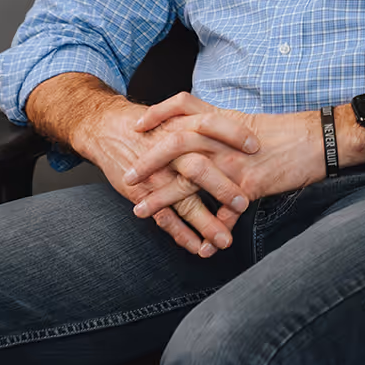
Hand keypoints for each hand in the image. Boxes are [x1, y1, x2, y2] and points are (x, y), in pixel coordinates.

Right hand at [76, 98, 259, 257]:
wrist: (108, 129)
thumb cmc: (153, 125)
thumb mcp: (179, 117)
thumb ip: (207, 128)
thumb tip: (246, 138)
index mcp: (183, 126)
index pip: (211, 125)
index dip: (234, 134)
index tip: (256, 148)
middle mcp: (170, 153)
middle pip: (198, 167)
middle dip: (222, 187)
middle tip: (243, 203)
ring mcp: (156, 175)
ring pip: (183, 200)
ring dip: (205, 222)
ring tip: (224, 241)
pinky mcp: (142, 194)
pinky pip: (164, 218)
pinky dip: (181, 235)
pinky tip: (197, 247)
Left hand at [124, 93, 344, 216]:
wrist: (319, 140)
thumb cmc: (287, 133)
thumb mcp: (249, 123)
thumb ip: (223, 130)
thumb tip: (203, 138)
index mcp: (223, 120)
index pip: (182, 106)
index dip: (157, 113)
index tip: (137, 126)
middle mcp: (223, 140)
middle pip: (175, 143)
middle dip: (148, 161)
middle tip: (128, 175)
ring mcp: (234, 163)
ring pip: (189, 180)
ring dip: (162, 198)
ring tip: (141, 212)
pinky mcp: (248, 186)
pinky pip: (223, 213)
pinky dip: (212, 232)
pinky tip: (204, 248)